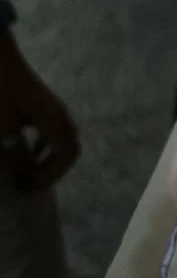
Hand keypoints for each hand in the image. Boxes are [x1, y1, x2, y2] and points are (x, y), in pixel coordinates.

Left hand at [0, 33, 78, 190]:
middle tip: (31, 183)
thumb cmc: (1, 91)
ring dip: (49, 159)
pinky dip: (45, 145)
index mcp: (55, 122)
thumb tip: (24, 173)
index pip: (65, 156)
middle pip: (69, 150)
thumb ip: (16, 153)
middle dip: (52, 170)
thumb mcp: (5, 127)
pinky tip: (29, 148)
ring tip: (29, 170)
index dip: (51, 175)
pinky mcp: (43, 104)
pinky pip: (53, 130)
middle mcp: (60, 116)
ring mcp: (54, 108)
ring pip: (62, 141)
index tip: (30, 186)